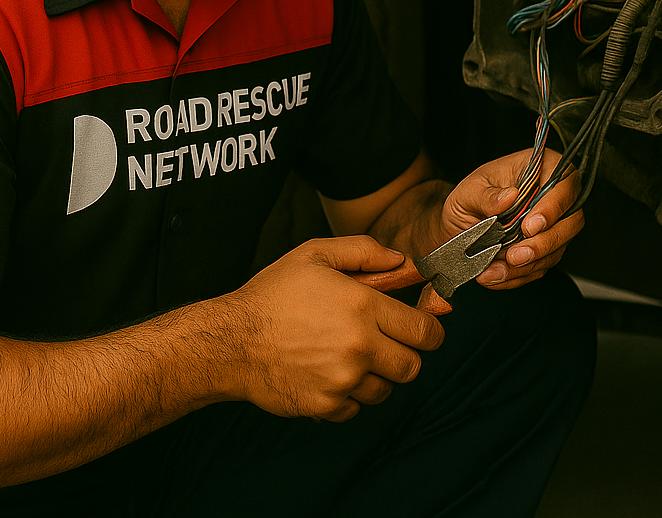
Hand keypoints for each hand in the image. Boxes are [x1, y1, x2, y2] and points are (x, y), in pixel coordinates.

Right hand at [221, 236, 444, 421]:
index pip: (424, 330)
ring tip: (347, 355)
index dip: (429, 329)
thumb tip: (402, 262)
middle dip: (404, 353)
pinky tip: (327, 372)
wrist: (232, 340)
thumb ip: (364, 251)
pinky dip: (349, 396)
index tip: (420, 328)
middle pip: (412, 366)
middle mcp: (359, 346)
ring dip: (376, 375)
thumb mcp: (314, 254)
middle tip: (382, 342)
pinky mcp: (328, 406)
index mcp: (361, 306)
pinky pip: (358, 408)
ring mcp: (344, 380)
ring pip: (387, 389)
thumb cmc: (273, 294)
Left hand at [441, 148, 584, 289]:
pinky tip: (496, 275)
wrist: (459, 222)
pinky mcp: (547, 250)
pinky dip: (519, 275)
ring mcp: (554, 226)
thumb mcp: (469, 190)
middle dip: (543, 244)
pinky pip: (542, 266)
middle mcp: (553, 197)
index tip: (530, 226)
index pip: (564, 183)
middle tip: (516, 255)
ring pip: (558, 248)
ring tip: (499, 269)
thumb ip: (487, 195)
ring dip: (529, 264)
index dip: (552, 207)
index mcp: (541, 168)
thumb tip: (509, 197)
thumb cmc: (469, 197)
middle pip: (570, 221)